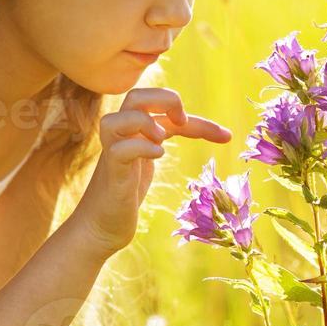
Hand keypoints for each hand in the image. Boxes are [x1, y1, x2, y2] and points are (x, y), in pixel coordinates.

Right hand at [68, 87, 231, 257]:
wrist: (100, 229)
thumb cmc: (125, 196)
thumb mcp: (148, 161)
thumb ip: (157, 140)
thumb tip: (187, 127)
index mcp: (133, 132)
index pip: (165, 111)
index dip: (199, 121)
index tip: (226, 136)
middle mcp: (121, 137)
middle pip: (136, 96)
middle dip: (165, 98)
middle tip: (183, 121)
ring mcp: (113, 154)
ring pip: (118, 117)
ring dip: (145, 121)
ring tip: (161, 140)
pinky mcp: (111, 174)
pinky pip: (120, 150)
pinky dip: (142, 148)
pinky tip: (159, 156)